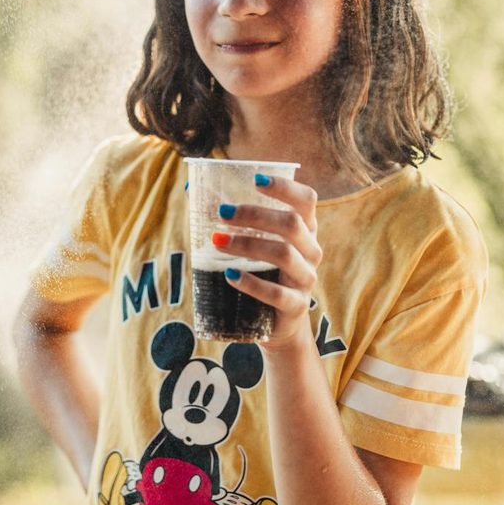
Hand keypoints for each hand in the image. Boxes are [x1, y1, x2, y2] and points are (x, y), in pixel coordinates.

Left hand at [211, 173, 320, 348]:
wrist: (277, 324)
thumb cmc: (263, 272)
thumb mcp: (255, 243)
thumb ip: (232, 218)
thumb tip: (192, 189)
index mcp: (305, 229)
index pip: (306, 200)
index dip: (285, 187)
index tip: (255, 180)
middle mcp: (311, 251)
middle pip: (291, 224)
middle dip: (255, 215)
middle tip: (222, 213)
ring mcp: (306, 279)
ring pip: (284, 254)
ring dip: (248, 244)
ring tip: (217, 241)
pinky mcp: (295, 306)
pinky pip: (277, 294)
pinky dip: (251, 283)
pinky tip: (230, 275)